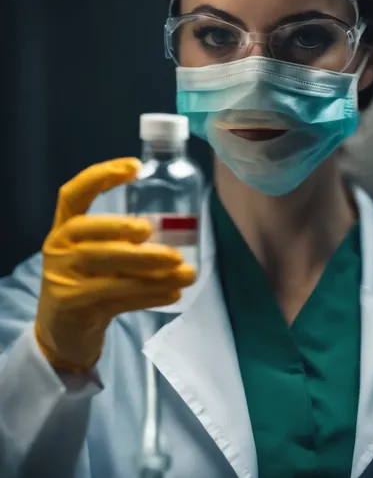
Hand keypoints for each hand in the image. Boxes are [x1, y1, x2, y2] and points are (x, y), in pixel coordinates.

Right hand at [34, 158, 194, 372]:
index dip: (101, 176)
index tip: (136, 166)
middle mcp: (58, 247)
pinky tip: (174, 293)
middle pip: (92, 233)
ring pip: (107, 266)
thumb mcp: (101, 257)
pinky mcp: (72, 305)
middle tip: (163, 237)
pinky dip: (149, 294)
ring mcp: (61, 277)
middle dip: (129, 231)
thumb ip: (126, 242)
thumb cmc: (90, 284)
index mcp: (65, 227)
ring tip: (185, 271)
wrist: (61, 334)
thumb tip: (184, 231)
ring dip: (151, 269)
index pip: (73, 193)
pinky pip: (114, 297)